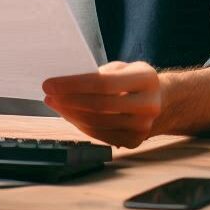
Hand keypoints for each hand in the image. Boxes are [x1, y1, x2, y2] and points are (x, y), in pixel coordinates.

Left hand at [42, 61, 161, 147]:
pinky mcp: (135, 141)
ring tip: (55, 103)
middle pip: (99, 105)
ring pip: (97, 122)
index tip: (50, 83)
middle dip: (68, 100)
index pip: (104, 83)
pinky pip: (100, 135)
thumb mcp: (122, 67)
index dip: (74, 85)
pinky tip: (69, 115)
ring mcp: (143, 127)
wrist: (161, 100)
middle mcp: (148, 105)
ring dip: (70, 114)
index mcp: (146, 79)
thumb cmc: (133, 79)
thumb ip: (99, 73)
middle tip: (48, 94)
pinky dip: (80, 125)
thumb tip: (66, 84)